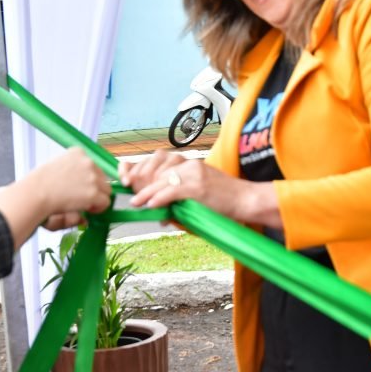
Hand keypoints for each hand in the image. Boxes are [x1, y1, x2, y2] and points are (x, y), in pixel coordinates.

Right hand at [30, 147, 110, 218]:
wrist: (36, 193)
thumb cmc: (40, 183)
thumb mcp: (57, 166)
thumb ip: (73, 171)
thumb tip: (86, 182)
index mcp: (78, 152)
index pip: (93, 166)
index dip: (87, 179)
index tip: (77, 186)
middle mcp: (88, 161)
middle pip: (103, 177)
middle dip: (94, 188)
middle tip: (80, 197)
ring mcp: (92, 177)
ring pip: (106, 190)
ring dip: (97, 198)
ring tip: (81, 203)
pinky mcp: (94, 192)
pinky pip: (105, 202)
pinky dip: (98, 208)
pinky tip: (84, 208)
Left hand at [118, 151, 280, 227]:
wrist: (245, 200)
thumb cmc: (222, 201)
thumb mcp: (196, 196)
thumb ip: (177, 199)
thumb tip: (158, 212)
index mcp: (187, 163)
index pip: (156, 159)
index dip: (138, 166)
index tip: (124, 176)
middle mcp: (189, 164)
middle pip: (156, 166)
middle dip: (140, 178)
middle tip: (131, 190)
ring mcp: (194, 173)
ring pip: (162, 178)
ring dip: (146, 190)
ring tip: (136, 201)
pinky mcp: (198, 186)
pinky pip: (172, 190)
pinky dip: (158, 197)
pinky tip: (151, 205)